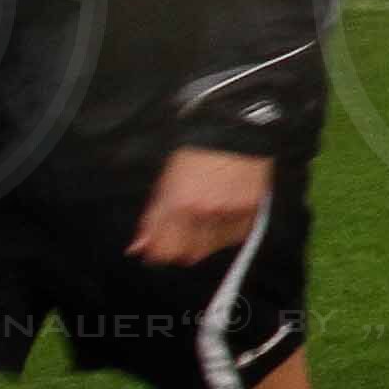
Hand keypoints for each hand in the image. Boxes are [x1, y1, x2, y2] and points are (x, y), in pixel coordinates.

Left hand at [128, 146, 274, 267]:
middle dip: (179, 245)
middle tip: (180, 227)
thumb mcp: (166, 182)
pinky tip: (221, 211)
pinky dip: (222, 232)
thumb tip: (139, 247)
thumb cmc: (198, 152)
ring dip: (201, 239)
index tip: (155, 246)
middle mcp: (206, 213)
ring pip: (208, 249)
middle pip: (186, 254)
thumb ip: (152, 219)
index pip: (164, 250)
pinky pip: (229, 239)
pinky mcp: (249, 217)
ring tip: (203, 214)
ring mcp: (230, 216)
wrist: (235, 134)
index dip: (157, 250)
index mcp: (180, 203)